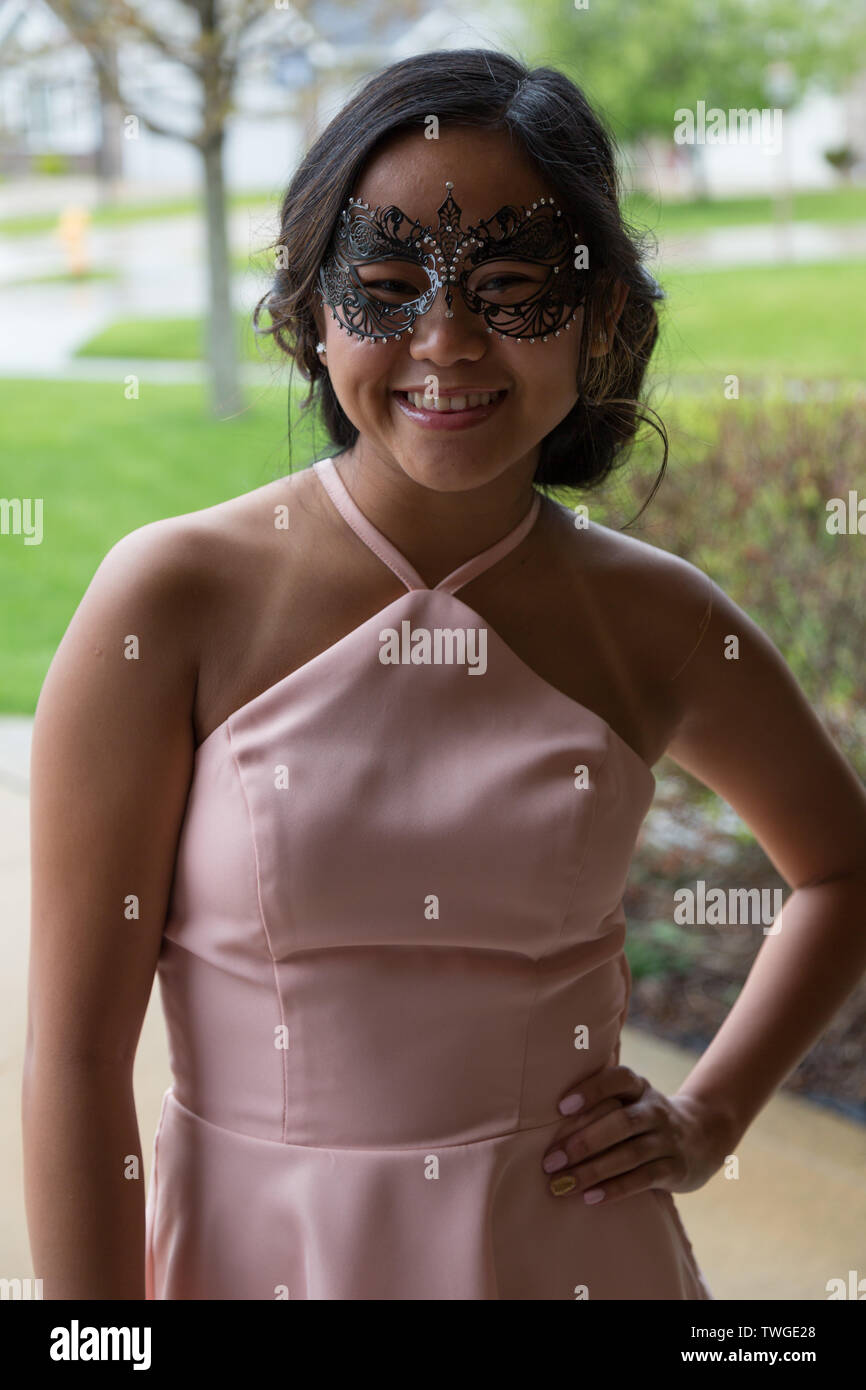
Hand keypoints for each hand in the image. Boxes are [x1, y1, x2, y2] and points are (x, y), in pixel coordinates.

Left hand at [541, 1064, 731, 1204]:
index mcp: (639, 1087)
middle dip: (582, 1142)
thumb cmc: (645, 1117)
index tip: (560, 1107)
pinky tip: (590, 1197)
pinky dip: (615, 1188)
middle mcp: (655, 1110)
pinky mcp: (675, 1169)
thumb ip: (599, 1101)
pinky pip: (643, 1179)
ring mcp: (668, 1140)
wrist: (703, 1136)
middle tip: (549, 1160)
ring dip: (592, 1170)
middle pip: (620, 1122)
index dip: (591, 1090)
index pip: (617, 1080)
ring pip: (630, 1154)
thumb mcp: (631, 1099)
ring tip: (561, 1184)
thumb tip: (542, 1114)